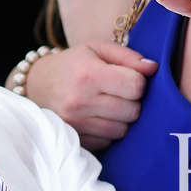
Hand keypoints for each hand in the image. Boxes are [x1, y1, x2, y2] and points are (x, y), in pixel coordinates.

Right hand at [19, 42, 156, 150]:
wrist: (36, 85)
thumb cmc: (72, 64)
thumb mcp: (97, 49)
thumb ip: (128, 57)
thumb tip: (154, 68)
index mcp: (88, 74)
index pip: (135, 86)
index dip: (138, 82)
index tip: (128, 78)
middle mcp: (80, 101)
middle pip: (133, 111)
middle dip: (131, 101)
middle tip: (118, 92)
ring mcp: (76, 124)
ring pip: (122, 130)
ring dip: (121, 118)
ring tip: (108, 105)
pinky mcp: (75, 139)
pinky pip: (108, 141)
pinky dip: (108, 131)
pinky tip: (97, 117)